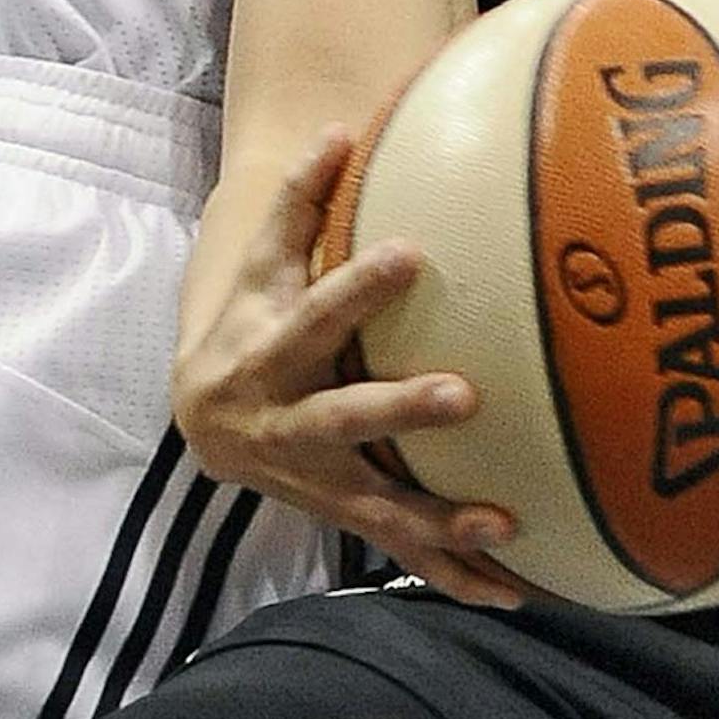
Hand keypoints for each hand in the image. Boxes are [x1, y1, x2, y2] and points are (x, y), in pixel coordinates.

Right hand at [173, 130, 522, 607]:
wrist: (205, 423)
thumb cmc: (252, 322)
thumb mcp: (260, 266)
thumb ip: (299, 203)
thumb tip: (338, 127)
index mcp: (270, 352)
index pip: (316, 313)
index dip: (356, 288)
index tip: (408, 252)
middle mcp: (288, 423)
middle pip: (345, 420)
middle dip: (401, 412)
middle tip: (466, 394)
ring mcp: (316, 482)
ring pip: (378, 507)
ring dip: (440, 520)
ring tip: (504, 521)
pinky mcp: (343, 517)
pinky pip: (400, 553)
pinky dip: (453, 575)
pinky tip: (513, 591)